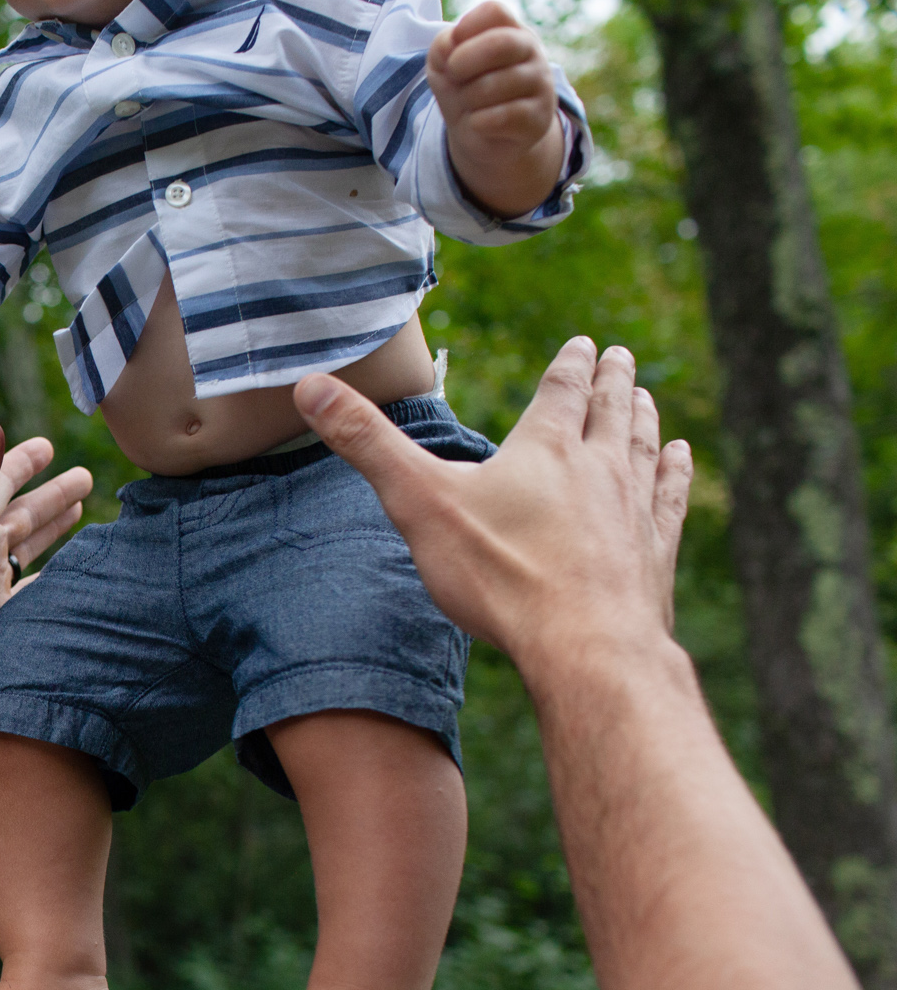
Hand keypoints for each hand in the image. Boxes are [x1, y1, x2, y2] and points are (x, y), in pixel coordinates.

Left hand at [0, 419, 90, 750]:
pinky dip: (58, 577)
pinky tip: (74, 577)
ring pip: (29, 549)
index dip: (21, 461)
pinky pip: (37, 589)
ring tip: (83, 513)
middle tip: (85, 476)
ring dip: (54, 528)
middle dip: (51, 493)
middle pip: (21, 514)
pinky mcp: (3, 623)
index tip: (48, 445)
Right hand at [293, 338, 692, 680]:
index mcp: (544, 449)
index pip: (561, 390)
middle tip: (620, 357)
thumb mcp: (418, 504)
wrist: (585, 645)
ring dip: (644, 418)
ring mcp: (634, 509)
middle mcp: (599, 468)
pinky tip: (679, 460)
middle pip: (610, 411)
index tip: (584, 343)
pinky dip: (675, 473)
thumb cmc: (500, 575)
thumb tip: (309, 385)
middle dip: (613, 381)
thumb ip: (367, 444)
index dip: (570, 365)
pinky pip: (670, 498)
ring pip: (643, 448)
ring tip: (646, 399)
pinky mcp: (655, 552)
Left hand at [428, 0, 565, 217]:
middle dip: (465, 65)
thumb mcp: (446, 71)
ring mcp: (539, 86)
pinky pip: (500, 117)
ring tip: (469, 109)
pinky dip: (478, 123)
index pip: (492, 12)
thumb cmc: (466, 94)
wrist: (492, 142)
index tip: (453, 55)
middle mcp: (530, 52)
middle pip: (498, 44)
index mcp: (508, 31)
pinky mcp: (537, 121)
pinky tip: (478, 126)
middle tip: (455, 79)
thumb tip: (445, 50)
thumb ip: (442, 52)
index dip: (465, 32)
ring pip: (495, 85)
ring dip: (469, 101)